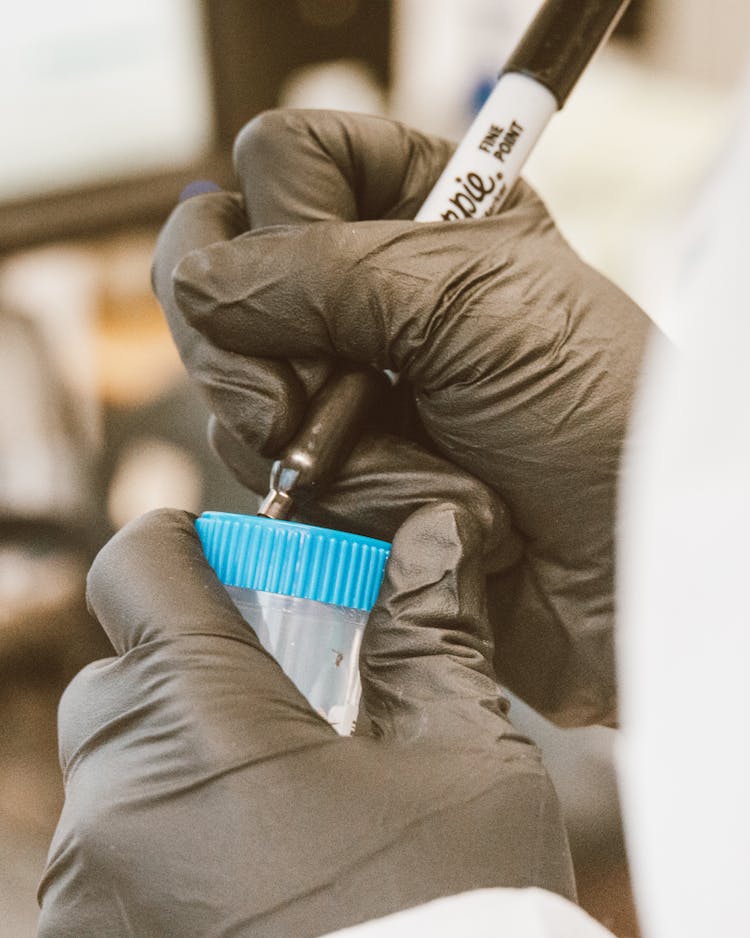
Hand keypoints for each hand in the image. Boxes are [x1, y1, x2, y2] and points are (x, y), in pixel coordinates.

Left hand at [37, 502, 573, 936]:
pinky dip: (169, 820)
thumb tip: (438, 533)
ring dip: (185, 744)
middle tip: (291, 683)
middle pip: (127, 670)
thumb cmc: (459, 919)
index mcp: (203, 725)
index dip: (187, 543)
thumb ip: (432, 627)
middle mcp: (115, 805)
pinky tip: (255, 854)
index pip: (138, 567)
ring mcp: (90, 889)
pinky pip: (113, 841)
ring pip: (116, 760)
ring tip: (285, 786)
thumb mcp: (464, 757)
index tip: (240, 560)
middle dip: (200, 656)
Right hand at [152, 110, 650, 725]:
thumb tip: (192, 283)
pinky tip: (408, 506)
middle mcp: (362, 289)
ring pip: (229, 379)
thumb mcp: (466, 298)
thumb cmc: (584, 410)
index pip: (280, 159)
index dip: (287, 215)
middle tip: (308, 396)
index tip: (348, 281)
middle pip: (218, 270)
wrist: (622, 559)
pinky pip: (257, 465)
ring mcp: (337, 381)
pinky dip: (330, 494)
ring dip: (310, 435)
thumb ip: (318, 273)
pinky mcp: (328, 467)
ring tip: (413, 460)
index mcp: (410, 206)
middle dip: (252, 345)